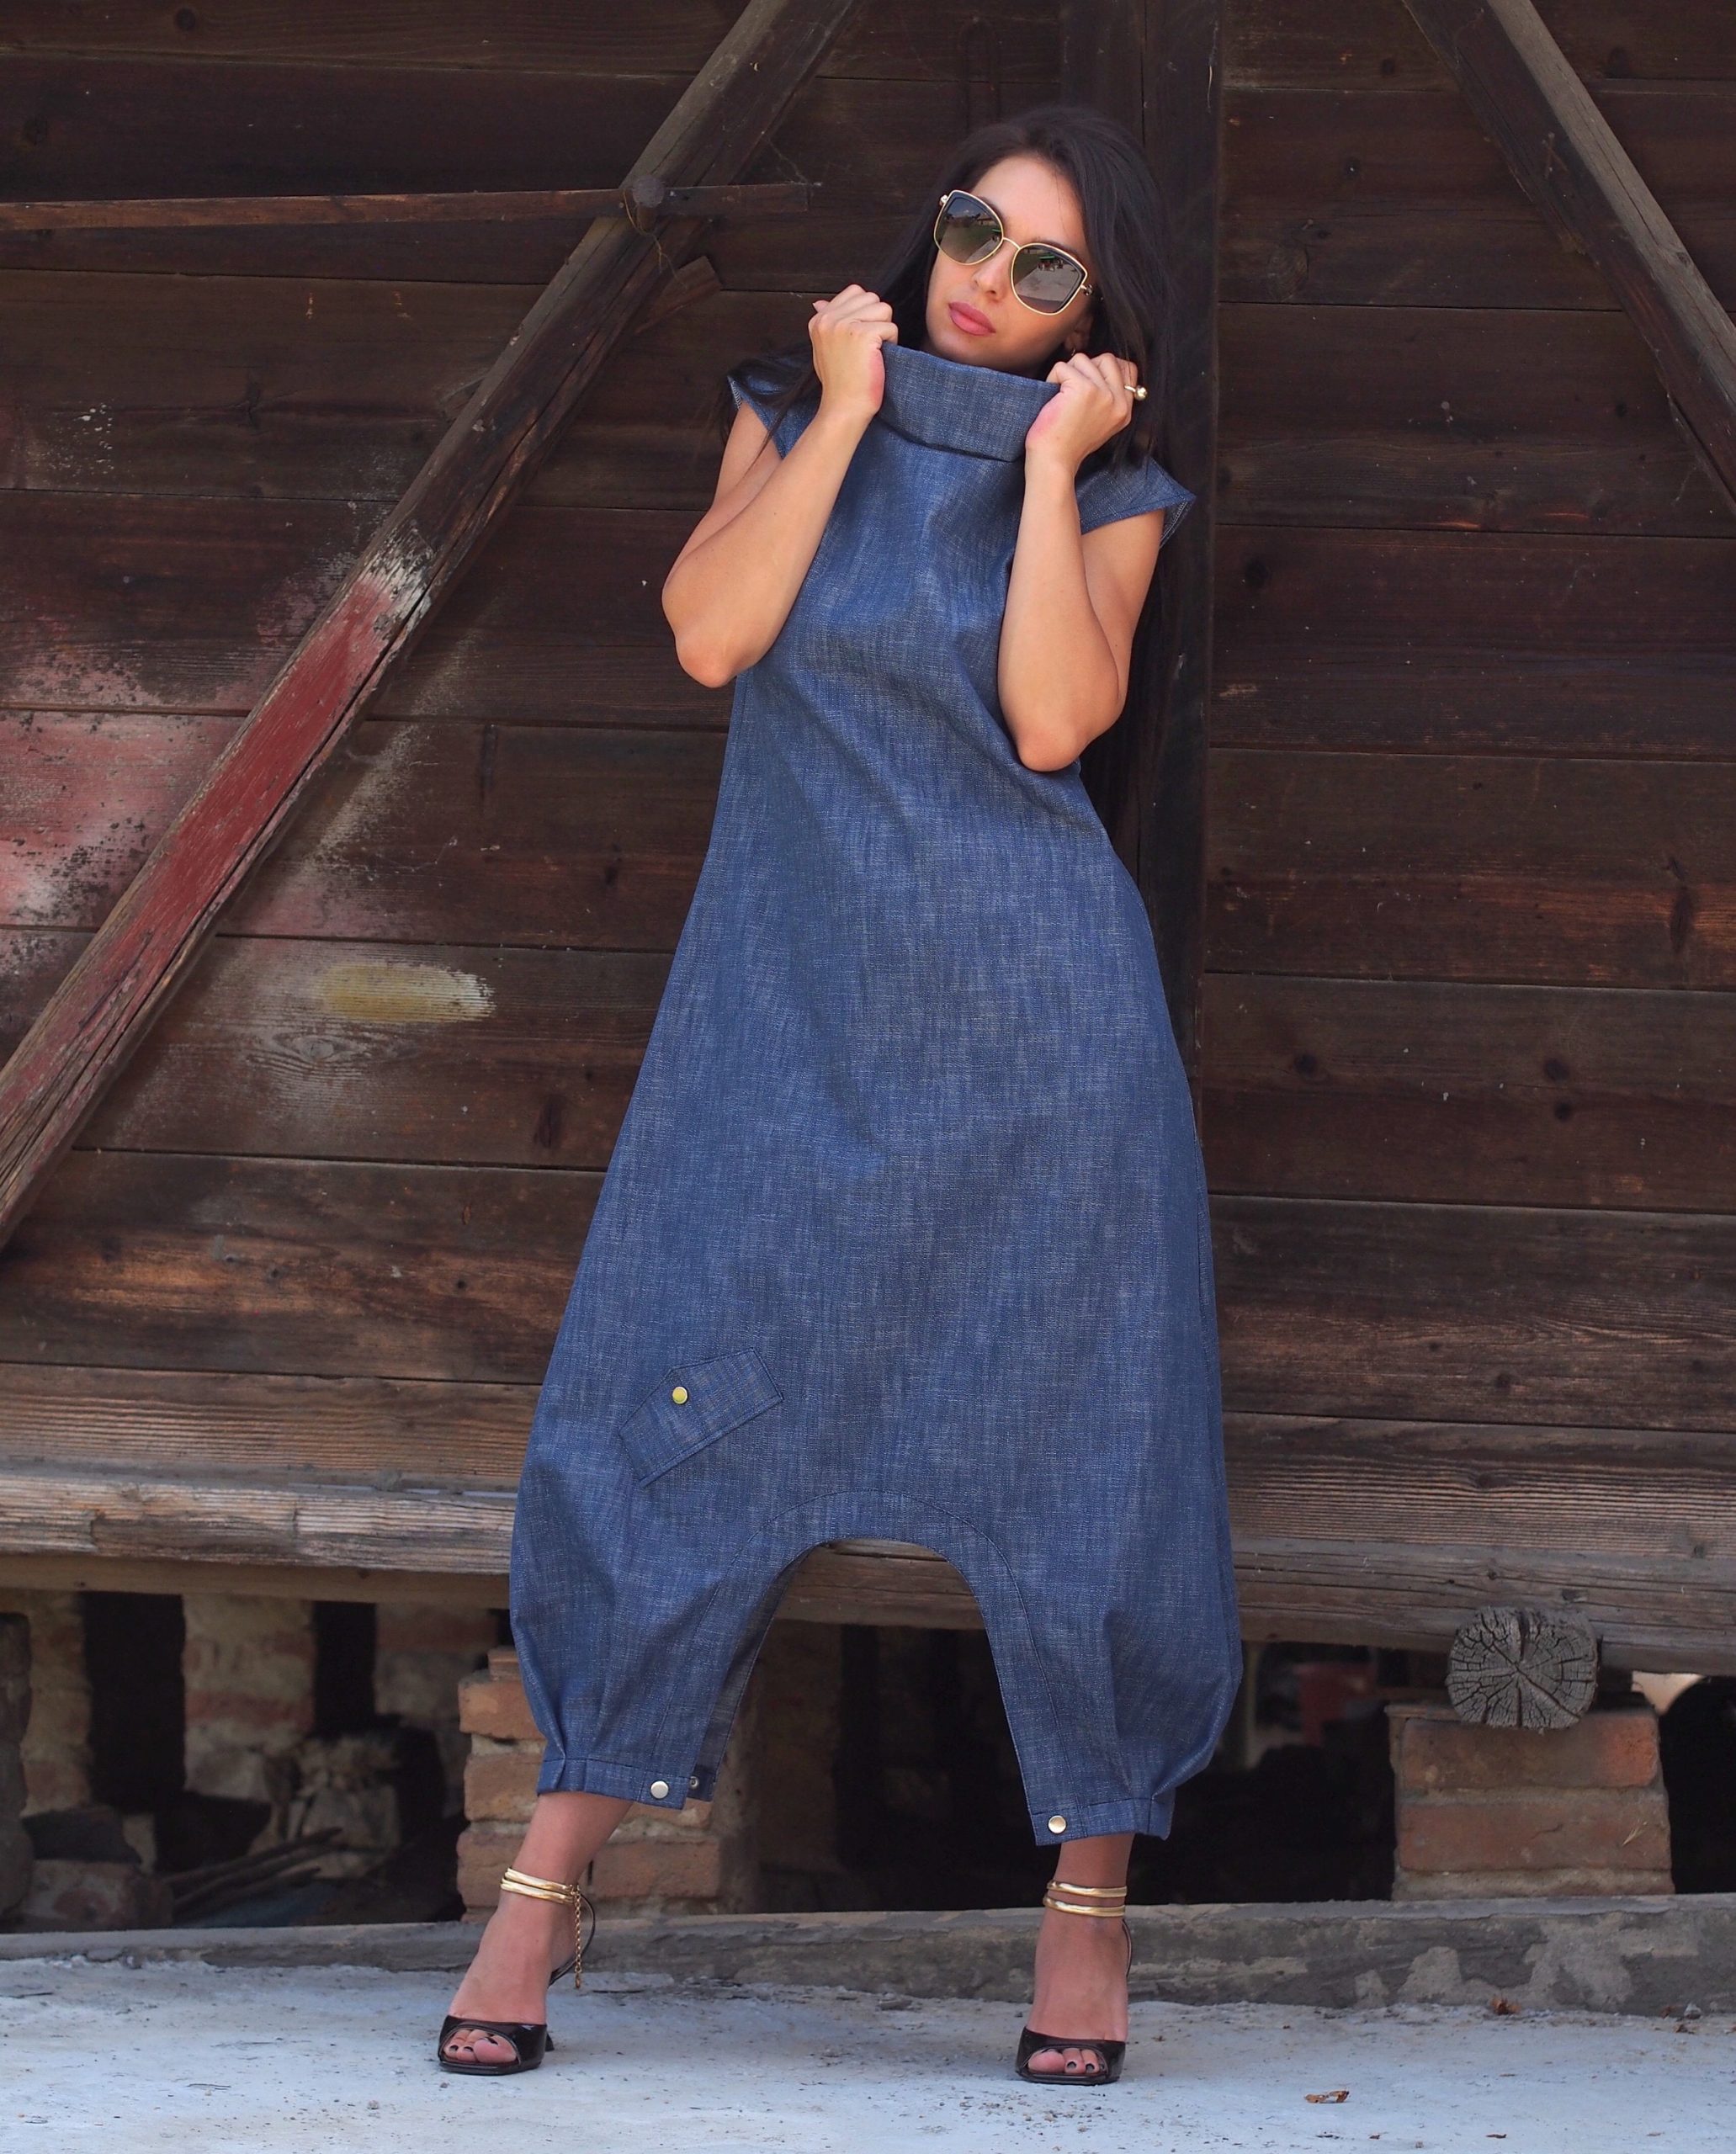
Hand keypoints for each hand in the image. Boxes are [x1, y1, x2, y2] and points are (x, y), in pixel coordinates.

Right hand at [809, 285, 897, 422]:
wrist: (843, 408)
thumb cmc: (839, 383)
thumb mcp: (825, 347)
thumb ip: (828, 322)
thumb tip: (819, 301)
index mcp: (819, 319)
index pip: (854, 291)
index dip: (865, 312)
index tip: (859, 338)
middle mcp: (829, 318)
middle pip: (871, 297)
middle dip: (877, 320)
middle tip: (867, 348)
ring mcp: (844, 325)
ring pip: (883, 308)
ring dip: (885, 330)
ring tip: (873, 353)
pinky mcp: (863, 335)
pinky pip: (891, 326)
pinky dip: (892, 343)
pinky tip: (878, 359)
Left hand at [1023, 351, 1140, 470]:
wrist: (1054, 462)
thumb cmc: (1068, 444)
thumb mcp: (1100, 422)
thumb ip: (1108, 398)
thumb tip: (1100, 367)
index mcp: (1125, 409)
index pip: (1127, 368)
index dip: (1103, 368)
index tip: (1086, 385)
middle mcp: (1119, 401)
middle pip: (1106, 358)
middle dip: (1084, 368)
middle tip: (1071, 392)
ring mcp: (1103, 394)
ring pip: (1083, 360)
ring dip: (1066, 374)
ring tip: (1061, 400)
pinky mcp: (1084, 389)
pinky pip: (1063, 366)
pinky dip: (1052, 379)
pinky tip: (1052, 401)